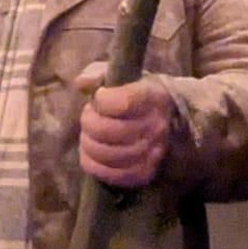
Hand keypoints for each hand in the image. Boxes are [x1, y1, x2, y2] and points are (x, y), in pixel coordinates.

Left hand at [76, 64, 174, 188]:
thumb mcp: (122, 75)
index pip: (123, 103)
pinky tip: (91, 152)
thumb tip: (81, 83)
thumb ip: (99, 73)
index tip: (99, 96)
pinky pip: (110, 174)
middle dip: (89, 122)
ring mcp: (152, 154)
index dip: (102, 100)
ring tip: (89, 134)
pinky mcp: (143, 174)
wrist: (166, 119)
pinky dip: (93, 164)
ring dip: (88, 143)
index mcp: (153, 97)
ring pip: (106, 154)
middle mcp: (156, 127)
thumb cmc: (136, 93)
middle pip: (109, 131)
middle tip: (88, 115)